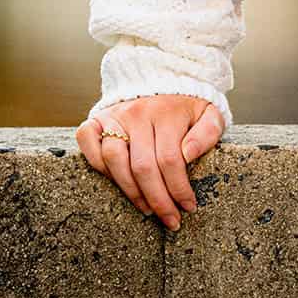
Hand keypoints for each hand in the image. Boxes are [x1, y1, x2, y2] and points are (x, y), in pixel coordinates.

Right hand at [76, 93, 223, 227]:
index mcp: (167, 113)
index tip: (188, 207)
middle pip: (143, 166)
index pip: (170, 160)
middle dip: (158, 200)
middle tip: (170, 219)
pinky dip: (96, 164)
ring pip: (114, 159)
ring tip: (147, 208)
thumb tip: (188, 155)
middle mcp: (138, 113)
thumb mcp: (209, 114)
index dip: (179, 189)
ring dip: (130, 191)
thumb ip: (208, 133)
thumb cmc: (187, 107)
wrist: (163, 79)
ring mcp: (115, 115)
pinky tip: (116, 182)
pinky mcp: (98, 117)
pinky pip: (87, 141)